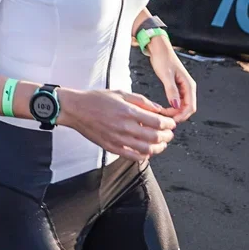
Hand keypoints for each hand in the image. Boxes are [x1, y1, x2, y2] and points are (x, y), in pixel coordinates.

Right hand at [57, 88, 175, 161]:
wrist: (77, 110)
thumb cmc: (97, 99)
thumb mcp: (121, 93)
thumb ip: (141, 101)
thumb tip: (158, 109)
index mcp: (128, 111)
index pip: (156, 122)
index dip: (168, 124)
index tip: (171, 123)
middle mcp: (124, 127)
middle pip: (154, 137)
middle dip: (166, 136)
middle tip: (169, 134)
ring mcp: (118, 140)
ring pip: (146, 149)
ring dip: (158, 147)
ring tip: (162, 143)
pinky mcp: (112, 148)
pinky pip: (133, 156)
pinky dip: (144, 156)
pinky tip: (147, 151)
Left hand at [147, 37, 196, 122]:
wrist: (159, 48)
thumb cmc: (163, 58)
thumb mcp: (166, 75)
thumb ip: (171, 90)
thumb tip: (175, 105)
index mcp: (189, 84)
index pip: (190, 107)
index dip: (182, 116)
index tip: (171, 120)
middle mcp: (188, 86)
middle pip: (188, 108)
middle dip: (178, 115)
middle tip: (166, 118)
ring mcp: (183, 87)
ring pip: (183, 106)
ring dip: (175, 112)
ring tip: (163, 114)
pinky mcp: (177, 87)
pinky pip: (178, 101)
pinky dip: (173, 107)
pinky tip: (165, 108)